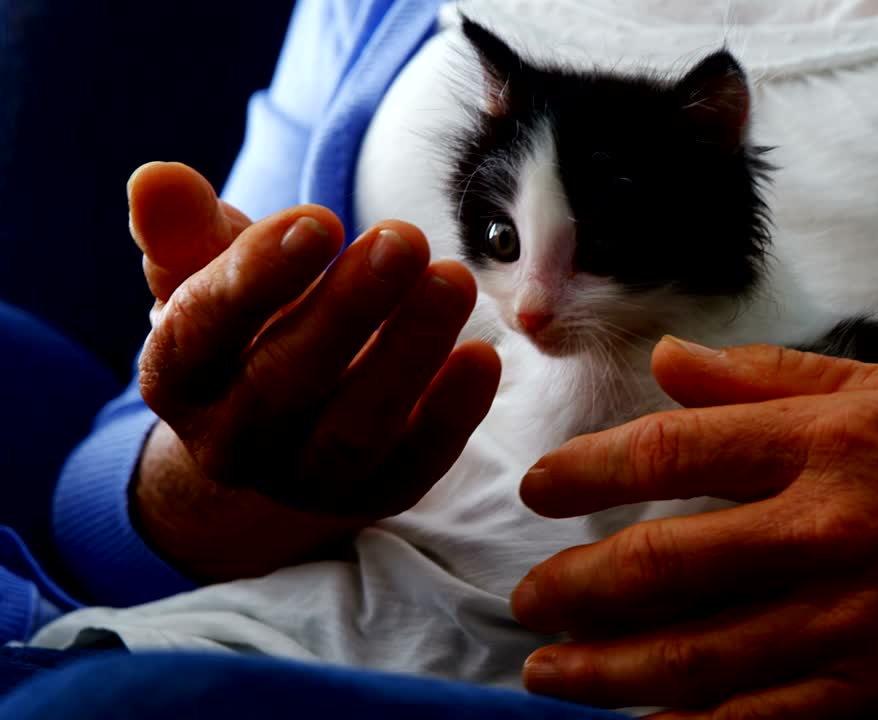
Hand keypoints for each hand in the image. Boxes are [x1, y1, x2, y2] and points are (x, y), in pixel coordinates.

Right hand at [129, 162, 499, 580]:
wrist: (273, 427)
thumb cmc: (244, 325)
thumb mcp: (205, 275)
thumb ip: (186, 231)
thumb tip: (156, 178)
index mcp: (177, 378)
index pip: (203, 330)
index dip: (259, 275)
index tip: (320, 219)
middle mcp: (231, 441)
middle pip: (286, 379)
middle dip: (349, 307)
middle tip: (405, 238)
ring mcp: (305, 478)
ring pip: (356, 426)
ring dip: (409, 352)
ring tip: (453, 280)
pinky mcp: (375, 494)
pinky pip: (416, 463)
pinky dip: (452, 414)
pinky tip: (484, 356)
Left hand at [511, 338, 877, 716]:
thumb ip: (770, 376)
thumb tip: (670, 359)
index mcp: (823, 442)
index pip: (673, 452)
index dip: (588, 471)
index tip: (538, 489)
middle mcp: (823, 529)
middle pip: (666, 565)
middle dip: (577, 588)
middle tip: (526, 599)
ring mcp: (845, 618)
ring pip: (697, 655)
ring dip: (607, 669)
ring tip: (546, 672)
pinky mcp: (871, 686)